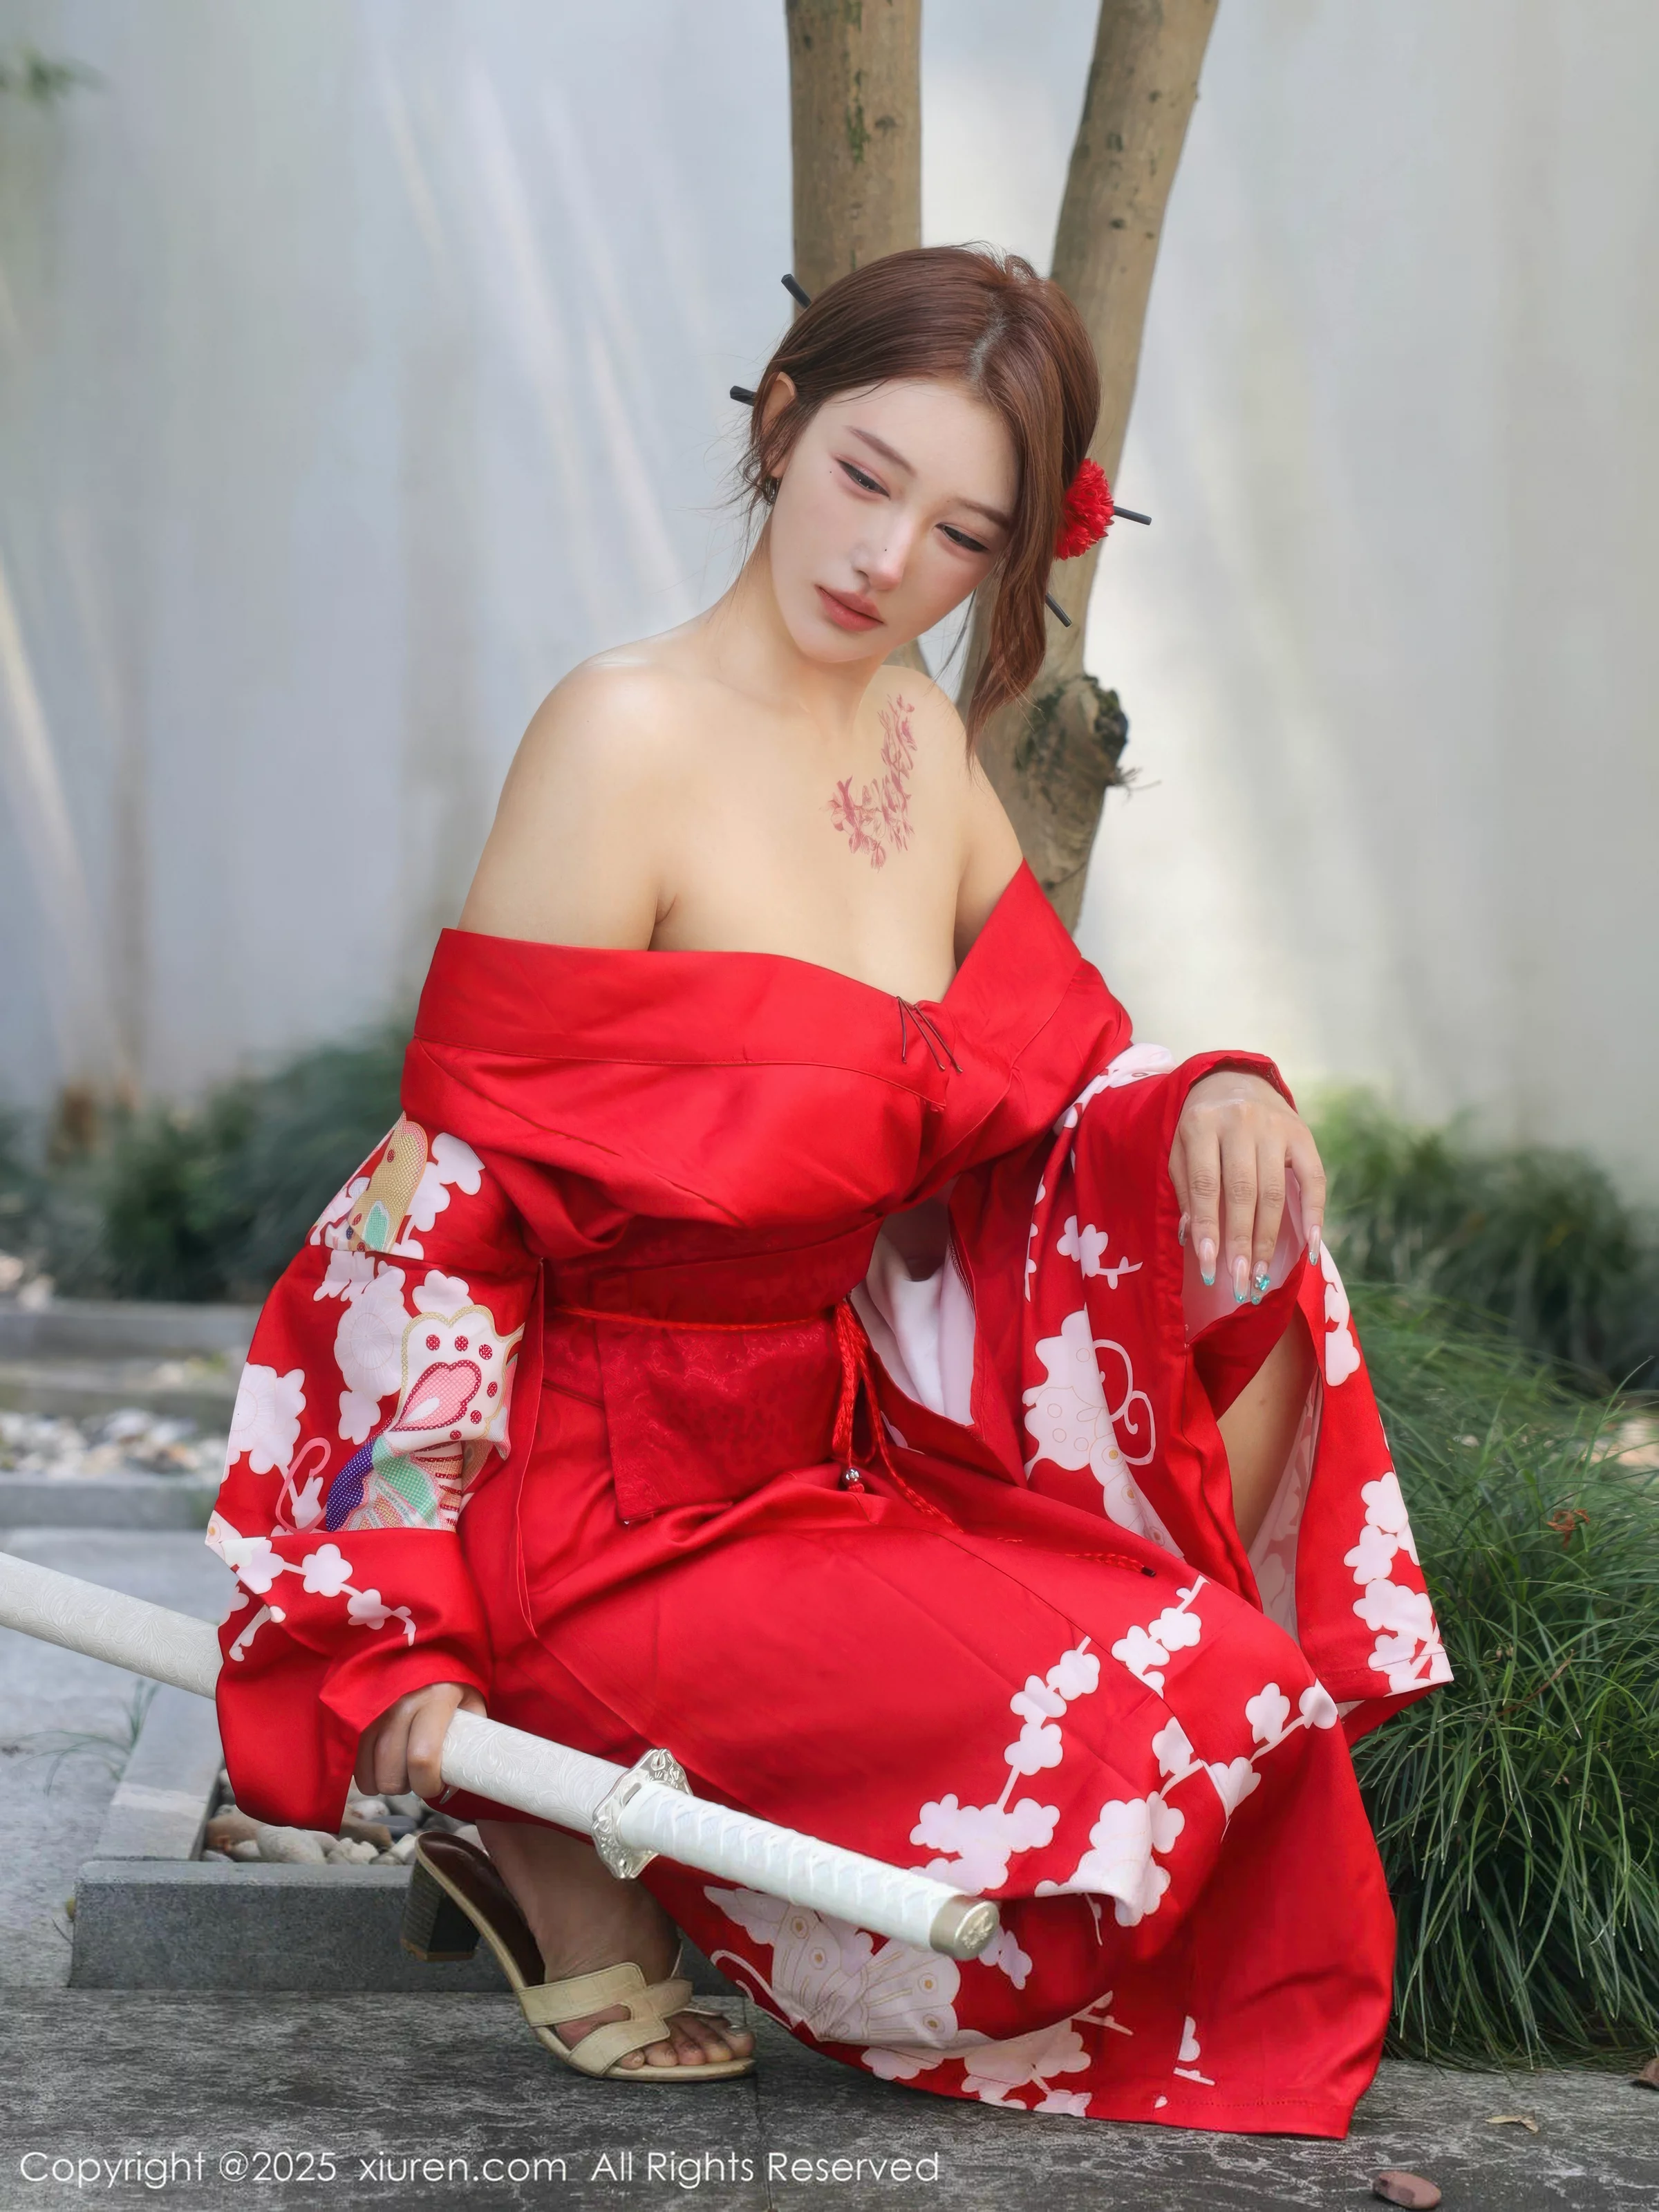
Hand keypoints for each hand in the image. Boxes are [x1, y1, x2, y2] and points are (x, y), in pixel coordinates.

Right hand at [354, 1680, 485, 1802]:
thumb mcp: (473, 1716)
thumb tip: (458, 1781)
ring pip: (372, 1770)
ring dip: (388, 1784)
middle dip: (408, 1787)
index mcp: (438, 1700)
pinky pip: (358, 1766)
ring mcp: (380, 1714)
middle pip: (391, 1770)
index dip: (427, 1784)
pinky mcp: (364, 1725)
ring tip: (406, 1776)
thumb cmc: (458, 1706)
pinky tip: (386, 1776)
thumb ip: (469, 1744)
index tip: (438, 1785)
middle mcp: (404, 1704)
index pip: (422, 1757)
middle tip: (421, 1781)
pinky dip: (370, 1781)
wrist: (434, 1679)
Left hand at [1168, 1069, 1326, 1303]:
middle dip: (1241, 1243)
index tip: (1208, 1268)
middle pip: (1243, 1192)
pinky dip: (1314, 1216)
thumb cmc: (1201, 1125)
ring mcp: (1275, 1127)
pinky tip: (1310, 1249)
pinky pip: (1314, 1179)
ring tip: (1262, 1277)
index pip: (1206, 1185)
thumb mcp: (1179, 1147)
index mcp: (1202, 1124)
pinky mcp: (1303, 1134)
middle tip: (1240, 1283)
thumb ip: (1185, 1187)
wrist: (1234, 1078)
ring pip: (1274, 1192)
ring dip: (1269, 1240)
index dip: (1208, 1228)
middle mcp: (1240, 1122)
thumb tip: (1190, 1237)